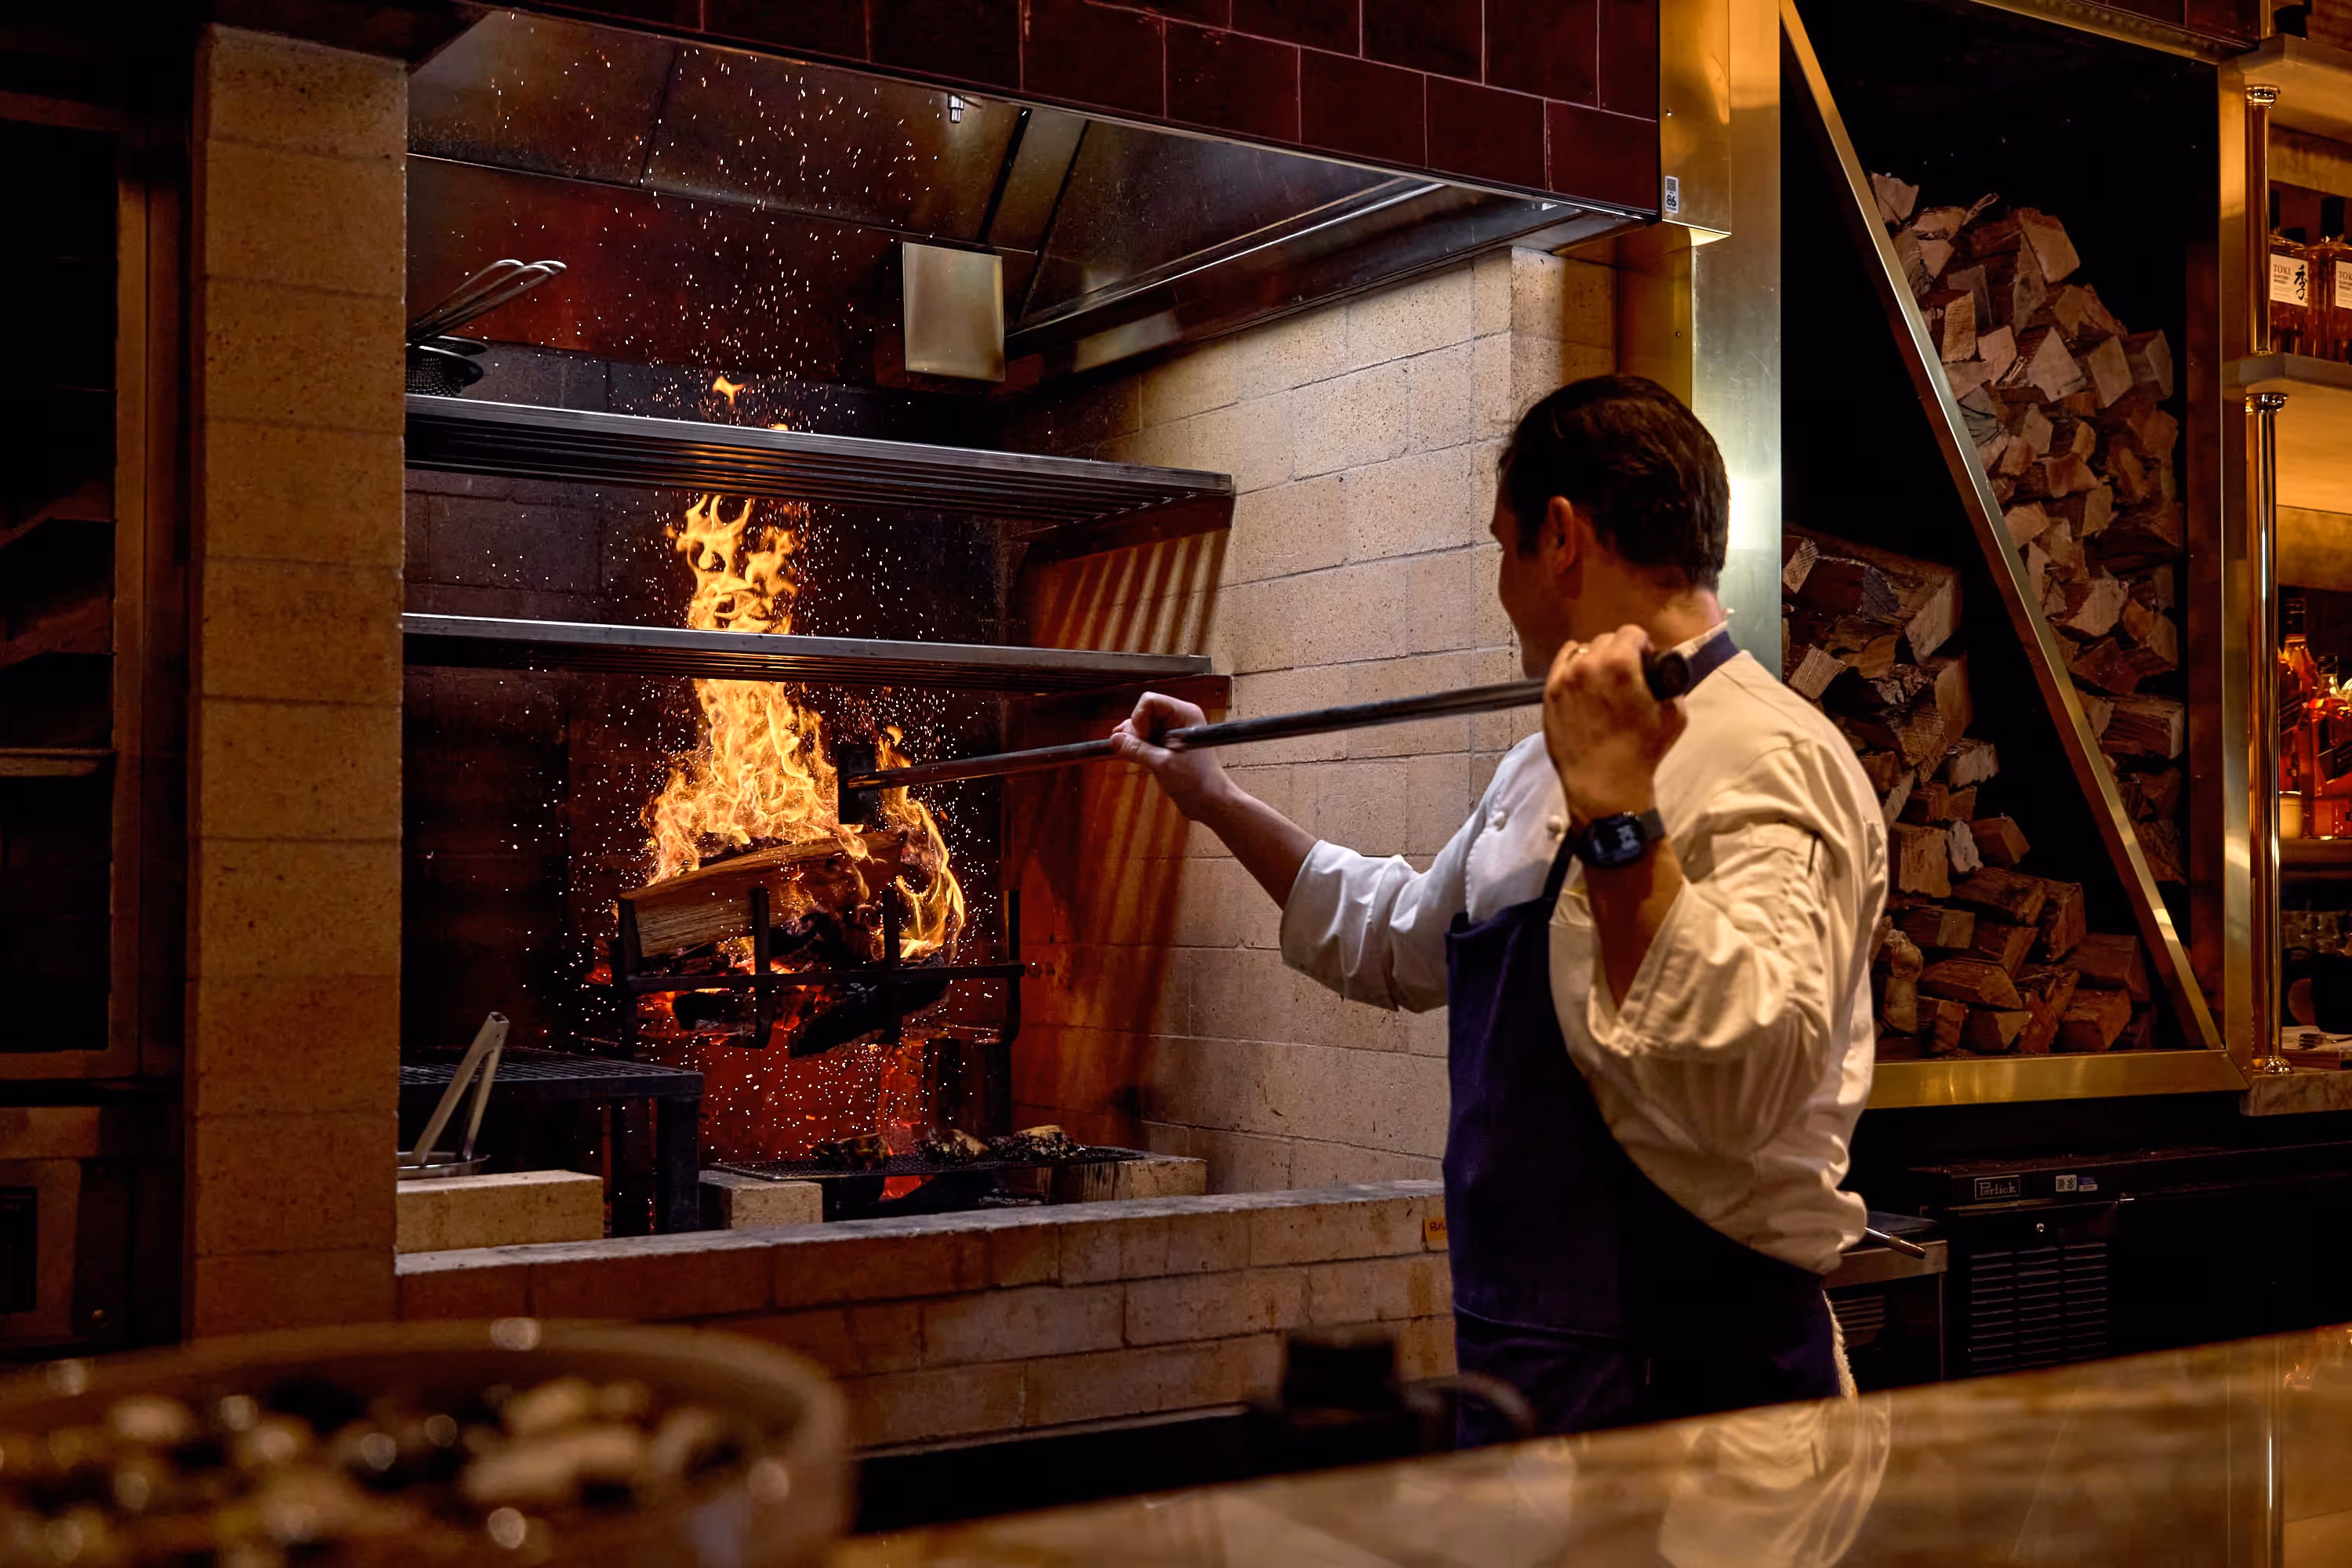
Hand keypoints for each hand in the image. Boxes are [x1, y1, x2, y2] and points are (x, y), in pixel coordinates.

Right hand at [1111, 691, 1229, 818]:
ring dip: (1135, 740)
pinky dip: (1138, 746)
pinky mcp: (1167, 743)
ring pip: (1142, 725)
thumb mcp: (1162, 764)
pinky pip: (1145, 737)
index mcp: (1184, 714)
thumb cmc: (1197, 782)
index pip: (1150, 701)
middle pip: (1144, 712)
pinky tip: (1136, 757)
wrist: (1209, 801)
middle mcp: (1178, 717)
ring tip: (1140, 757)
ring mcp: (1172, 730)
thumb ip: (1137, 749)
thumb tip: (1114, 739)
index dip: (1139, 719)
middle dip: (1135, 731)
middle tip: (1137, 751)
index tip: (1141, 739)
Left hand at [1543, 626, 1686, 825]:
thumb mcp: (1674, 714)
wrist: (1604, 783)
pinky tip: (1582, 678)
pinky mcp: (1549, 693)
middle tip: (1626, 673)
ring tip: (1602, 679)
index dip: (1642, 645)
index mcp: (1621, 664)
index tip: (1645, 661)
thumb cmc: (1643, 751)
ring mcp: (1565, 678)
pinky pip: (1561, 664)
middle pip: (1606, 639)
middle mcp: (1589, 664)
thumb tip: (1661, 673)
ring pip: (1582, 650)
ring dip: (1596, 658)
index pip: (1632, 632)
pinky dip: (1573, 666)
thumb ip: (1670, 685)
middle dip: (1619, 651)